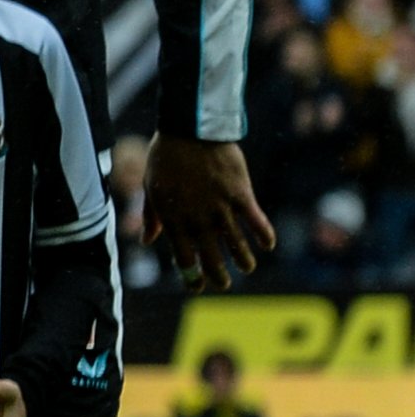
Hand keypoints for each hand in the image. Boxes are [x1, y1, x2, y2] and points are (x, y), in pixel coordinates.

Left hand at [140, 137, 272, 293]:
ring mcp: (220, 207)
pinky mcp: (241, 194)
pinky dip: (263, 233)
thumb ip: (152, 217)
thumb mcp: (151, 187)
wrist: (189, 129)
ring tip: (247, 268)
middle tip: (224, 285)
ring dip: (243, 259)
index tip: (198, 287)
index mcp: (174, 219)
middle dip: (218, 275)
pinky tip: (268, 245)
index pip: (184, 257)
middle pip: (211, 256)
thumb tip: (147, 242)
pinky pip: (256, 220)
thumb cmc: (166, 156)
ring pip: (236, 243)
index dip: (192, 275)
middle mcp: (198, 218)